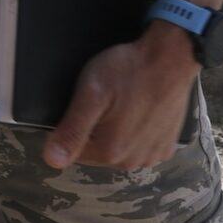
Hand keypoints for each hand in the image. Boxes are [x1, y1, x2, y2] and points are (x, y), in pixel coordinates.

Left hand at [43, 25, 199, 169]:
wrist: (170, 60)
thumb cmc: (127, 71)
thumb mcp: (91, 94)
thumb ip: (72, 129)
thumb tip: (52, 160)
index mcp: (109, 152)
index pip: (73, 151)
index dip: (73, 126)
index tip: (85, 105)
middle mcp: (132, 162)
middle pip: (96, 152)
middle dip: (94, 130)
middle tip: (105, 101)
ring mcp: (152, 156)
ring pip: (118, 150)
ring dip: (114, 132)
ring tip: (122, 104)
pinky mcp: (166, 148)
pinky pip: (139, 148)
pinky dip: (134, 134)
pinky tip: (138, 113)